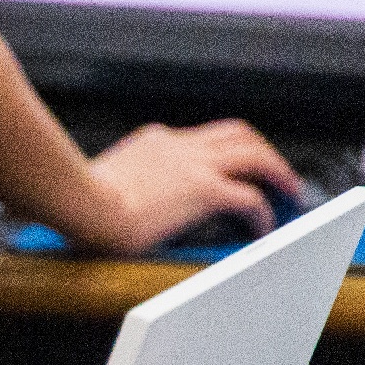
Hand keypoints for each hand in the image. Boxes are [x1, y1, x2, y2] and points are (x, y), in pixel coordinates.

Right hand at [76, 120, 306, 256]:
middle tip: (277, 174)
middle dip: (263, 152)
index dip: (223, 152)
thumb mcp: (100, 185)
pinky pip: (250, 199)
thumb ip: (116, 187)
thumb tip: (106, 207)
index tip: (231, 169)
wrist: (77, 203)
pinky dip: (263, 213)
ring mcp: (195, 166)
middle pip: (239, 134)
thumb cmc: (74, 202)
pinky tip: (263, 229)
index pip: (202, 138)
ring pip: (256, 155)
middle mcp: (179, 146)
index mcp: (154, 142)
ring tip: (290, 194)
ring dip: (279, 173)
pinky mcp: (205, 191)